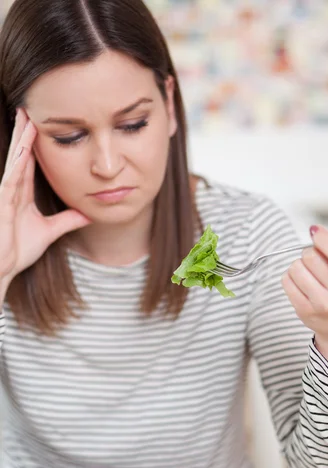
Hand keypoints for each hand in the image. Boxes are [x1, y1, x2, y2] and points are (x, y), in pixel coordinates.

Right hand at [0, 108, 90, 290]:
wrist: (1, 269)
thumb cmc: (17, 250)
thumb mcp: (49, 231)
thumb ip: (67, 220)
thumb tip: (88, 214)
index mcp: (21, 193)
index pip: (29, 161)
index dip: (35, 142)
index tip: (42, 123)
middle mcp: (12, 189)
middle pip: (21, 154)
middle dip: (25, 132)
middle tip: (30, 107)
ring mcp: (5, 193)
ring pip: (15, 160)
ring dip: (21, 138)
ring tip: (26, 116)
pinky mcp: (2, 202)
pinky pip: (10, 177)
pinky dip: (17, 161)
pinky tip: (23, 147)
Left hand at [282, 221, 327, 351]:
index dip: (323, 238)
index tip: (316, 232)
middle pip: (312, 257)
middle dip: (310, 252)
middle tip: (315, 258)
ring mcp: (324, 304)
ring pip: (296, 268)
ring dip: (299, 265)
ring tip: (309, 272)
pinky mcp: (305, 311)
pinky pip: (286, 281)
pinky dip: (291, 277)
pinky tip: (302, 282)